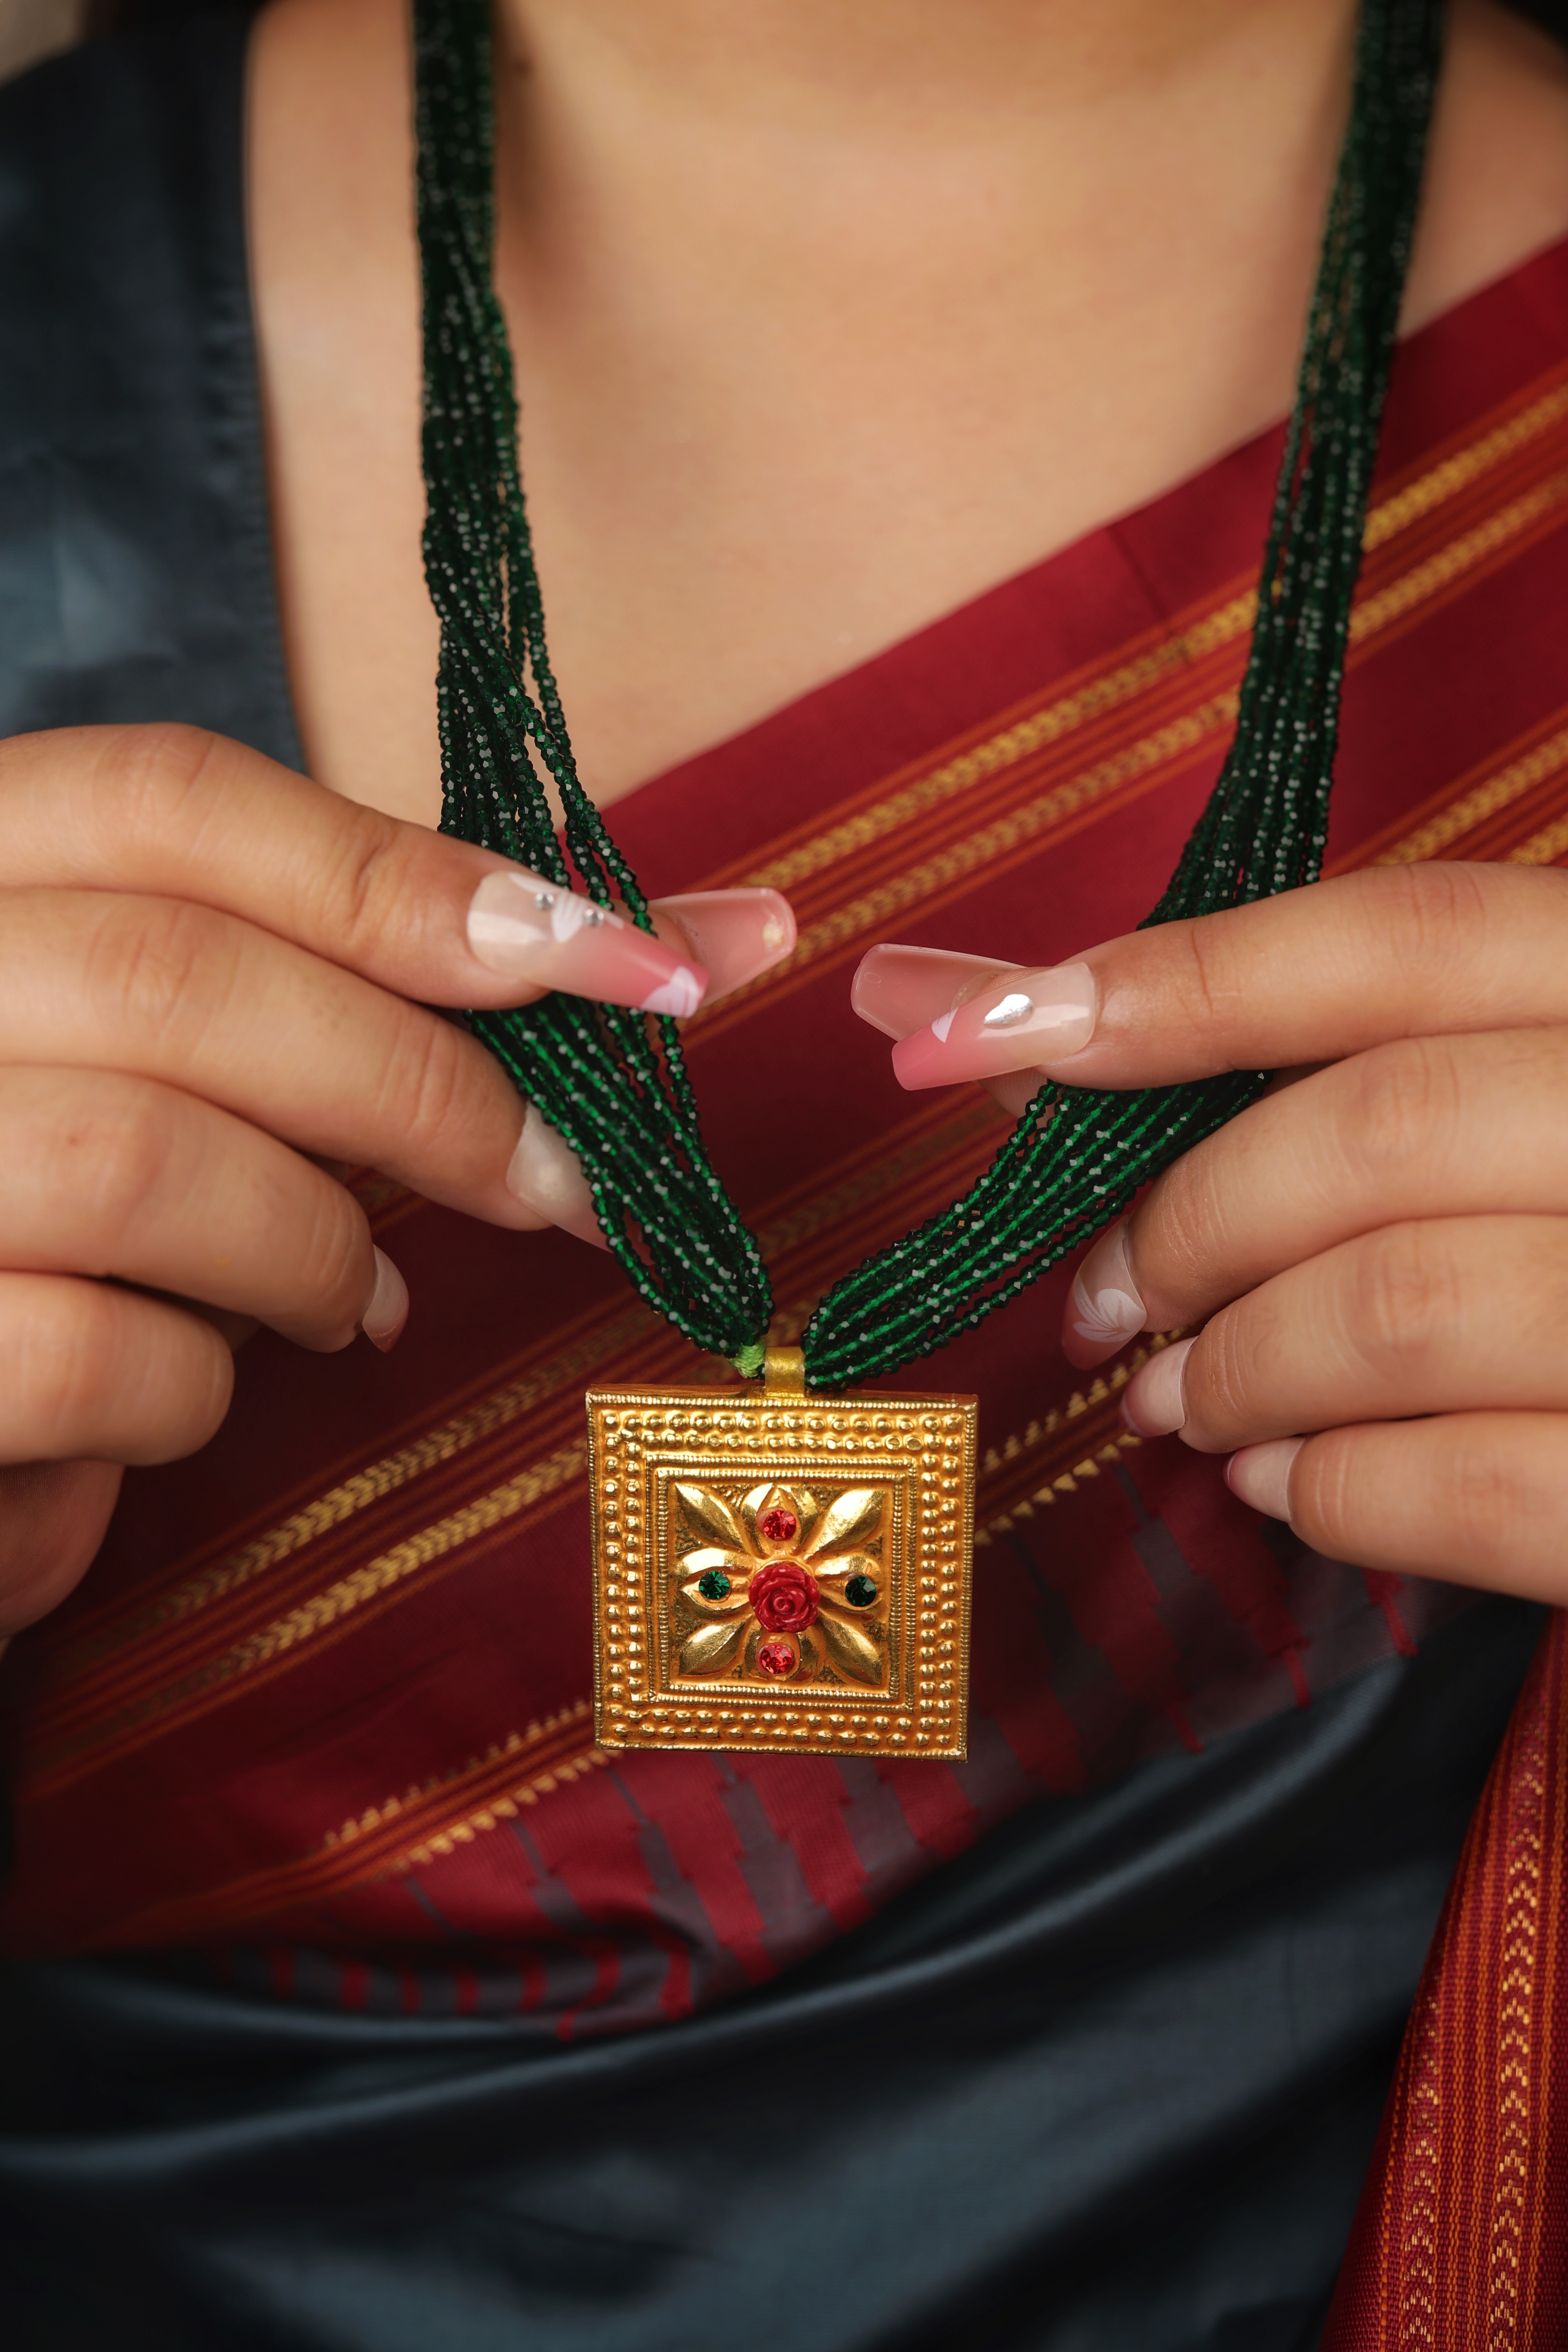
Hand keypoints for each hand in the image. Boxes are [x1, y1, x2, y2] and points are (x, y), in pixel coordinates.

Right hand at [0, 723, 790, 1638]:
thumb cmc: (73, 1216)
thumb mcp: (202, 1067)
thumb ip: (379, 986)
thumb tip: (681, 948)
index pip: (176, 801)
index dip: (417, 876)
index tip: (629, 964)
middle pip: (184, 977)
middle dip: (423, 1090)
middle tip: (557, 1187)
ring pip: (142, 1162)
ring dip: (313, 1249)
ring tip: (360, 1301)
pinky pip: (95, 1356)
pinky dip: (194, 1393)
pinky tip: (195, 1393)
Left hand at [855, 864, 1567, 1603]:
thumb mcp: (1505, 1089)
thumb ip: (1282, 1048)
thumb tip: (947, 1000)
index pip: (1397, 941)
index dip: (1167, 985)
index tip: (974, 1034)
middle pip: (1377, 1134)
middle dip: (1190, 1226)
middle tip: (1112, 1305)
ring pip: (1401, 1311)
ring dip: (1239, 1370)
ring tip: (1184, 1404)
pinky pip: (1476, 1490)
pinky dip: (1336, 1493)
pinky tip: (1283, 1485)